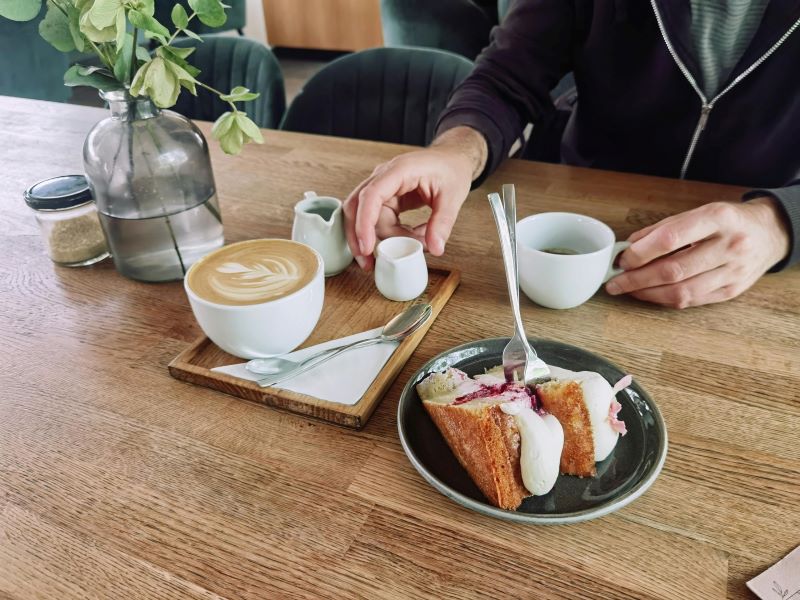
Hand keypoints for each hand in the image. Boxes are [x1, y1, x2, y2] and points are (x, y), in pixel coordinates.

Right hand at [343, 126, 486, 269]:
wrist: (452, 160)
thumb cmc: (451, 170)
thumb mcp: (453, 196)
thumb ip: (443, 222)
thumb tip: (435, 247)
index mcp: (399, 171)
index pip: (371, 196)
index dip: (364, 222)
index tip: (366, 247)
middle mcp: (384, 177)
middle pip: (356, 208)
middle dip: (358, 237)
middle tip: (369, 263)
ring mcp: (383, 188)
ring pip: (369, 219)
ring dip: (387, 238)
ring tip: (416, 244)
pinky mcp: (386, 199)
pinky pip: (380, 221)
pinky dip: (392, 235)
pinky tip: (412, 238)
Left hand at [605, 198, 789, 307]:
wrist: (770, 233)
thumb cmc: (728, 221)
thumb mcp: (700, 212)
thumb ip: (664, 228)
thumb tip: (630, 246)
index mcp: (718, 218)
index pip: (671, 238)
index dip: (641, 252)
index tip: (622, 259)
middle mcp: (729, 246)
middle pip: (674, 270)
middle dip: (637, 279)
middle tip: (615, 282)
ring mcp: (733, 272)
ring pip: (682, 291)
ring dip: (647, 293)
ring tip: (627, 290)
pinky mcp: (732, 291)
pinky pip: (692, 301)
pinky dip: (665, 299)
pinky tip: (649, 294)